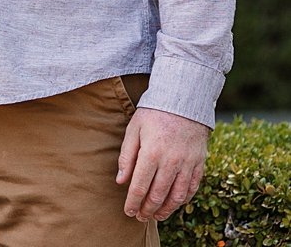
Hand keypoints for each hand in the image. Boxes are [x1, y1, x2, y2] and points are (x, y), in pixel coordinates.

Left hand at [117, 107, 209, 221]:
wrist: (183, 102)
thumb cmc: (152, 115)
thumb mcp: (133, 130)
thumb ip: (126, 157)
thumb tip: (121, 181)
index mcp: (151, 153)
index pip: (140, 186)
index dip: (133, 202)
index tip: (128, 211)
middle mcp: (171, 162)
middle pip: (158, 195)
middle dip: (147, 210)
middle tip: (140, 217)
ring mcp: (188, 164)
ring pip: (177, 196)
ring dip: (166, 209)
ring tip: (156, 216)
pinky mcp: (200, 164)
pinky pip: (193, 188)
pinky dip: (183, 200)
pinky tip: (174, 204)